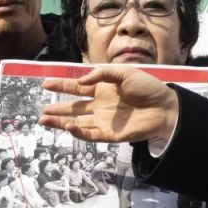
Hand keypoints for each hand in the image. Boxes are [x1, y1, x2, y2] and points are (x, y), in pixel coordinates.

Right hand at [39, 65, 178, 143]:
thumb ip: (102, 74)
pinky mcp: (110, 134)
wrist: (165, 107)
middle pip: (74, 107)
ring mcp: (104, 120)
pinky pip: (91, 134)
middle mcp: (100, 105)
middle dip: (57, 109)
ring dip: (61, 122)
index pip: (77, 87)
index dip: (61, 85)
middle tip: (42, 111)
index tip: (45, 84)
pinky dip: (79, 132)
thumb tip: (81, 80)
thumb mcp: (124, 73)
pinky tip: (69, 127)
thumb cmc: (147, 87)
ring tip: (45, 120)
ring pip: (78, 122)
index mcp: (102, 88)